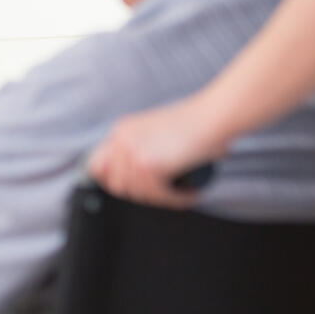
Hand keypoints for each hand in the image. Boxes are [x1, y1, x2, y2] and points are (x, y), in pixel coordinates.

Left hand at [87, 96, 227, 208]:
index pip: (98, 166)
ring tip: (180, 193)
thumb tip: (135, 173)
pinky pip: (157, 195)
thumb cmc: (198, 119)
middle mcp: (122, 141)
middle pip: (117, 185)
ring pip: (139, 193)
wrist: (216, 113)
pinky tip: (188, 196)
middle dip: (140, 193)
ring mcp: (133, 154)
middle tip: (164, 192)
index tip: (132, 188)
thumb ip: (145, 142)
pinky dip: (175, 200)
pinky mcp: (149, 166)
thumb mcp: (158, 127)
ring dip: (161, 198)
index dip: (112, 181)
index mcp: (121, 130)